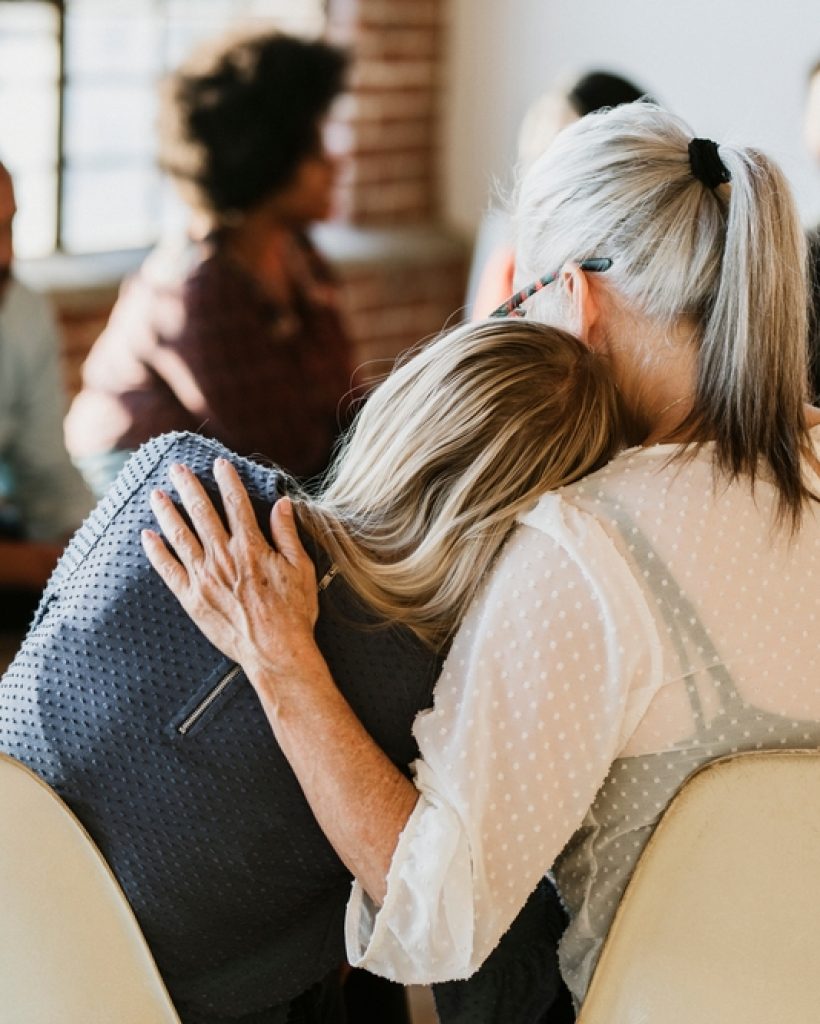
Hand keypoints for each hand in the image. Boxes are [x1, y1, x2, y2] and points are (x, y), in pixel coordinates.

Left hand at [141, 458, 318, 681]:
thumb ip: (287, 534)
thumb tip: (282, 503)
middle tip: (176, 468)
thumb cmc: (294, 611)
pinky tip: (147, 536)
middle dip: (188, 487)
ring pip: (180, 536)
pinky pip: (168, 570)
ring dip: (166, 512)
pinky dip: (156, 551)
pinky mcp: (192, 598)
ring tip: (156, 493)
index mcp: (251, 547)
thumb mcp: (300, 568)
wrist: (276, 652)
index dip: (227, 480)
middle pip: (202, 513)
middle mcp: (223, 557)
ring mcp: (204, 578)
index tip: (219, 463)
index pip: (236, 503)